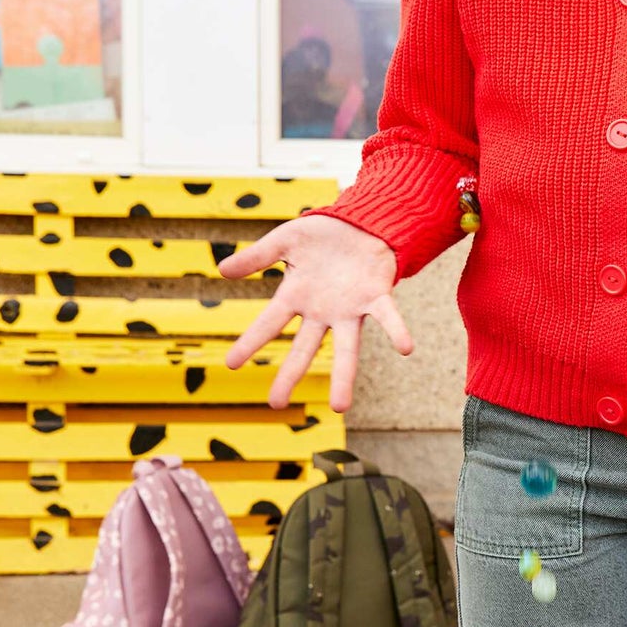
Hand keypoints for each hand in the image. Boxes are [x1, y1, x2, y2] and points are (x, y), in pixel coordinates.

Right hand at [220, 215, 411, 413]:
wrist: (361, 220)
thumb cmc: (322, 233)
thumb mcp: (284, 240)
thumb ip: (256, 256)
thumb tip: (221, 271)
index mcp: (296, 296)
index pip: (269, 323)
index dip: (251, 341)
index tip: (230, 363)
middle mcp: (322, 310)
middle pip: (304, 348)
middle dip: (290, 374)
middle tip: (276, 404)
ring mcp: (350, 308)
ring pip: (347, 348)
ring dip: (345, 376)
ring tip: (341, 406)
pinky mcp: (376, 296)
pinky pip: (387, 316)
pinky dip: (396, 331)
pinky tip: (405, 348)